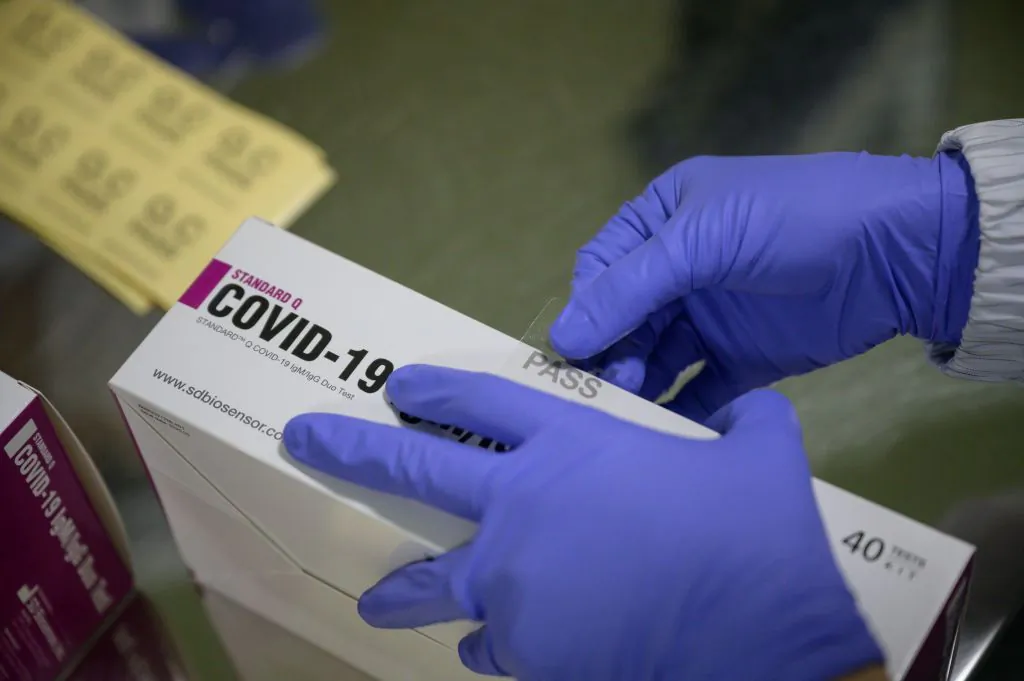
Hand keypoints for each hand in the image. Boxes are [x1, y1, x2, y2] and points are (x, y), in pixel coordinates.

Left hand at [284, 365, 882, 680]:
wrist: (765, 635)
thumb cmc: (759, 534)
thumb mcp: (762, 455)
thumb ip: (744, 418)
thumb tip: (752, 404)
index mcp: (570, 444)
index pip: (479, 400)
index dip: (432, 389)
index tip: (398, 386)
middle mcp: (521, 505)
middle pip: (412, 467)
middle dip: (350, 449)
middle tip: (304, 438)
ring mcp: (514, 581)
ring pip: (433, 581)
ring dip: (400, 590)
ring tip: (374, 600)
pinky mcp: (528, 648)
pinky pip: (490, 646)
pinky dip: (490, 647)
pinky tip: (487, 652)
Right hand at [549, 151, 978, 421]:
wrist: (895, 252)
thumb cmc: (790, 222)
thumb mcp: (702, 239)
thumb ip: (629, 289)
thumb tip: (561, 338)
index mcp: (663, 220)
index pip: (602, 268)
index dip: (586, 307)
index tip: (574, 349)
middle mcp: (679, 269)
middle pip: (622, 319)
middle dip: (609, 349)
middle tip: (611, 382)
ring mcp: (710, 316)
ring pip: (653, 357)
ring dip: (637, 380)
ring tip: (633, 401)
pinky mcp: (741, 359)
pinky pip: (696, 389)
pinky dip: (677, 407)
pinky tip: (663, 426)